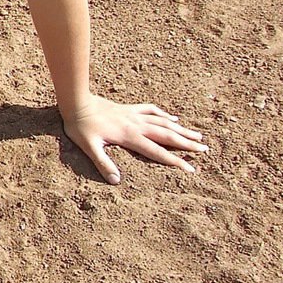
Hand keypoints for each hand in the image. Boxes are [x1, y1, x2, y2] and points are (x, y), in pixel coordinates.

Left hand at [63, 94, 207, 183]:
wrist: (76, 101)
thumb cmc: (81, 126)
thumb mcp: (89, 148)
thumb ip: (103, 163)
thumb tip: (116, 181)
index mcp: (130, 137)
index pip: (158, 152)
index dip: (175, 162)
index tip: (191, 169)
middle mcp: (137, 125)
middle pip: (168, 135)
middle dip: (187, 144)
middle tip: (205, 150)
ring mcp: (134, 115)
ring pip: (164, 122)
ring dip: (182, 129)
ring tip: (198, 135)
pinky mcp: (129, 108)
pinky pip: (152, 110)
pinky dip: (164, 114)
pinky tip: (173, 117)